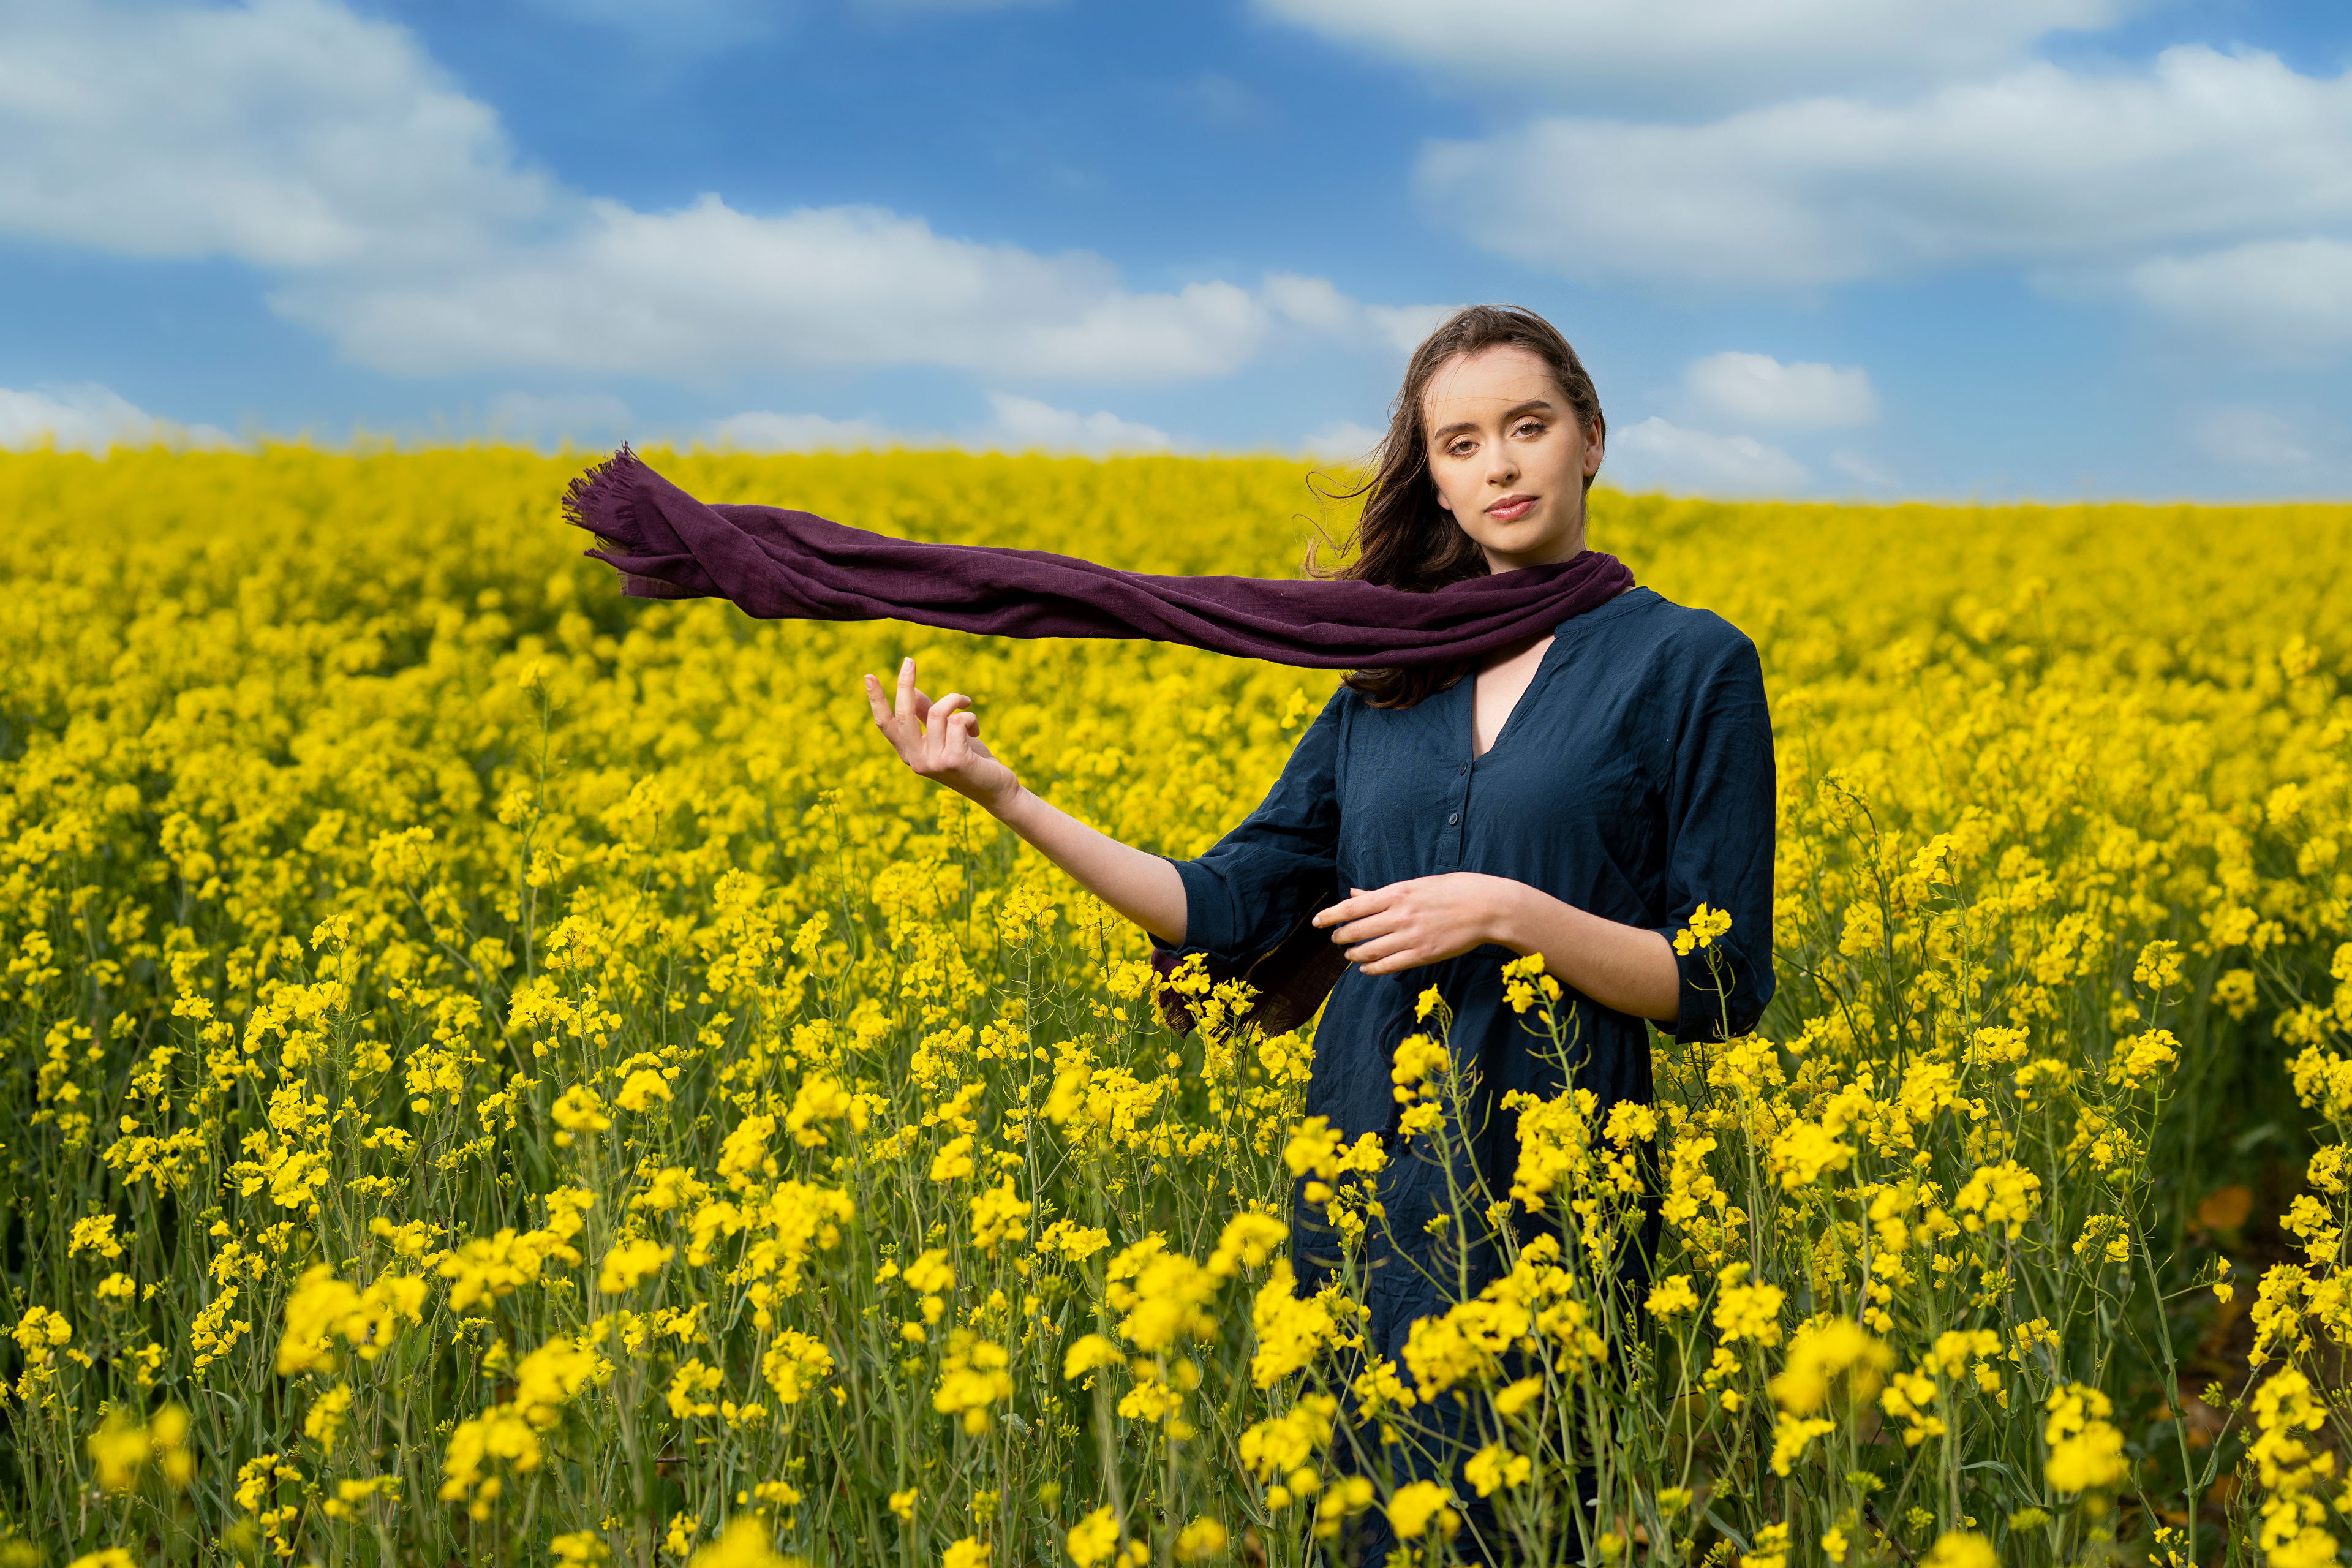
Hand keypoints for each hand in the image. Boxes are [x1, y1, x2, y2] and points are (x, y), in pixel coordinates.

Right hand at [863, 655, 1020, 812]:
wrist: (995, 789)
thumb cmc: (971, 758)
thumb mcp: (946, 735)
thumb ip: (927, 716)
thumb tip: (913, 690)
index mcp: (910, 754)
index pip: (886, 724)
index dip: (876, 700)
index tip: (868, 675)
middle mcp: (917, 760)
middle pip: (904, 714)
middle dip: (905, 684)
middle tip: (909, 660)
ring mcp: (934, 762)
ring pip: (939, 712)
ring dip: (956, 701)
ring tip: (967, 705)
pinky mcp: (954, 760)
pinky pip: (959, 720)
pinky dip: (971, 718)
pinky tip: (977, 732)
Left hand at [1310, 873, 1520, 975]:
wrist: (1485, 907)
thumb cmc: (1452, 890)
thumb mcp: (1415, 885)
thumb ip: (1382, 893)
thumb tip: (1355, 893)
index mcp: (1397, 893)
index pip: (1352, 907)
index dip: (1330, 916)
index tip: (1317, 921)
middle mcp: (1399, 915)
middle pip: (1357, 931)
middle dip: (1340, 937)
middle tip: (1335, 940)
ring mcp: (1410, 936)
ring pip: (1370, 951)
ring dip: (1354, 955)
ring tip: (1349, 955)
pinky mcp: (1422, 954)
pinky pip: (1389, 966)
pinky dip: (1372, 968)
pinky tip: (1366, 968)